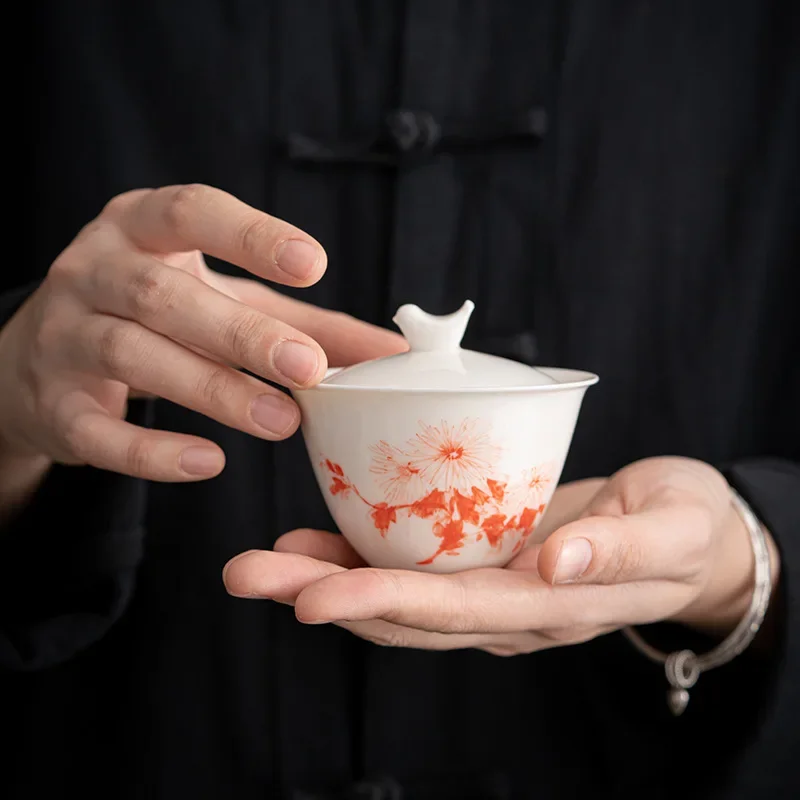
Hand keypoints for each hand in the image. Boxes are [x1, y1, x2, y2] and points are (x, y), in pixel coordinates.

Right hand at [0, 184, 404, 485]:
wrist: (37, 359)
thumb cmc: (156, 315)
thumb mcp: (225, 298)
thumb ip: (306, 322)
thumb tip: (393, 353)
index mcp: (139, 227)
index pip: (191, 212)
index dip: (250, 235)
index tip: (313, 264)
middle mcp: (92, 271)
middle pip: (162, 295)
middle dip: (240, 333)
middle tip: (307, 368)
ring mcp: (64, 336)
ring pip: (132, 355)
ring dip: (212, 390)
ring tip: (281, 421)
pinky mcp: (54, 404)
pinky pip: (97, 429)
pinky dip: (151, 450)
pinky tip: (207, 462)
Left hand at [223, 458, 778, 653]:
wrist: (685, 533)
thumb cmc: (685, 527)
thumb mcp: (671, 531)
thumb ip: (618, 552)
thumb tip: (553, 563)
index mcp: (549, 606)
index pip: (452, 611)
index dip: (381, 604)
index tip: (312, 597)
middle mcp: (506, 608)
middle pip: (403, 611)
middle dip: (322, 594)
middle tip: (247, 573)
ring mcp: (489, 586)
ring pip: (396, 594)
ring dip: (325, 578)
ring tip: (262, 560)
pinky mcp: (482, 558)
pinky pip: (414, 565)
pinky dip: (360, 555)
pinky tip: (317, 537)